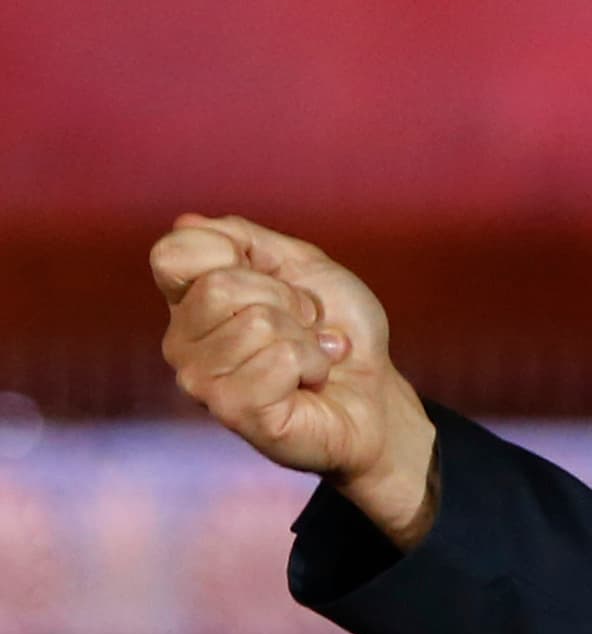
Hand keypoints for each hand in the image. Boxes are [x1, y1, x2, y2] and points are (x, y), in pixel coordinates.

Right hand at [151, 215, 437, 546]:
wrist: (376, 394)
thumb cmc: (338, 331)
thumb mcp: (302, 265)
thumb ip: (246, 239)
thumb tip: (187, 222)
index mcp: (189, 301)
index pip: (173, 253)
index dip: (235, 253)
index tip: (275, 279)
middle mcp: (181, 342)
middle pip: (221, 286)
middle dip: (287, 299)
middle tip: (306, 326)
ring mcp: (201, 381)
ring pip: (256, 323)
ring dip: (306, 337)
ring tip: (310, 355)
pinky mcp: (234, 411)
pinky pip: (280, 359)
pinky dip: (314, 363)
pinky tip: (312, 381)